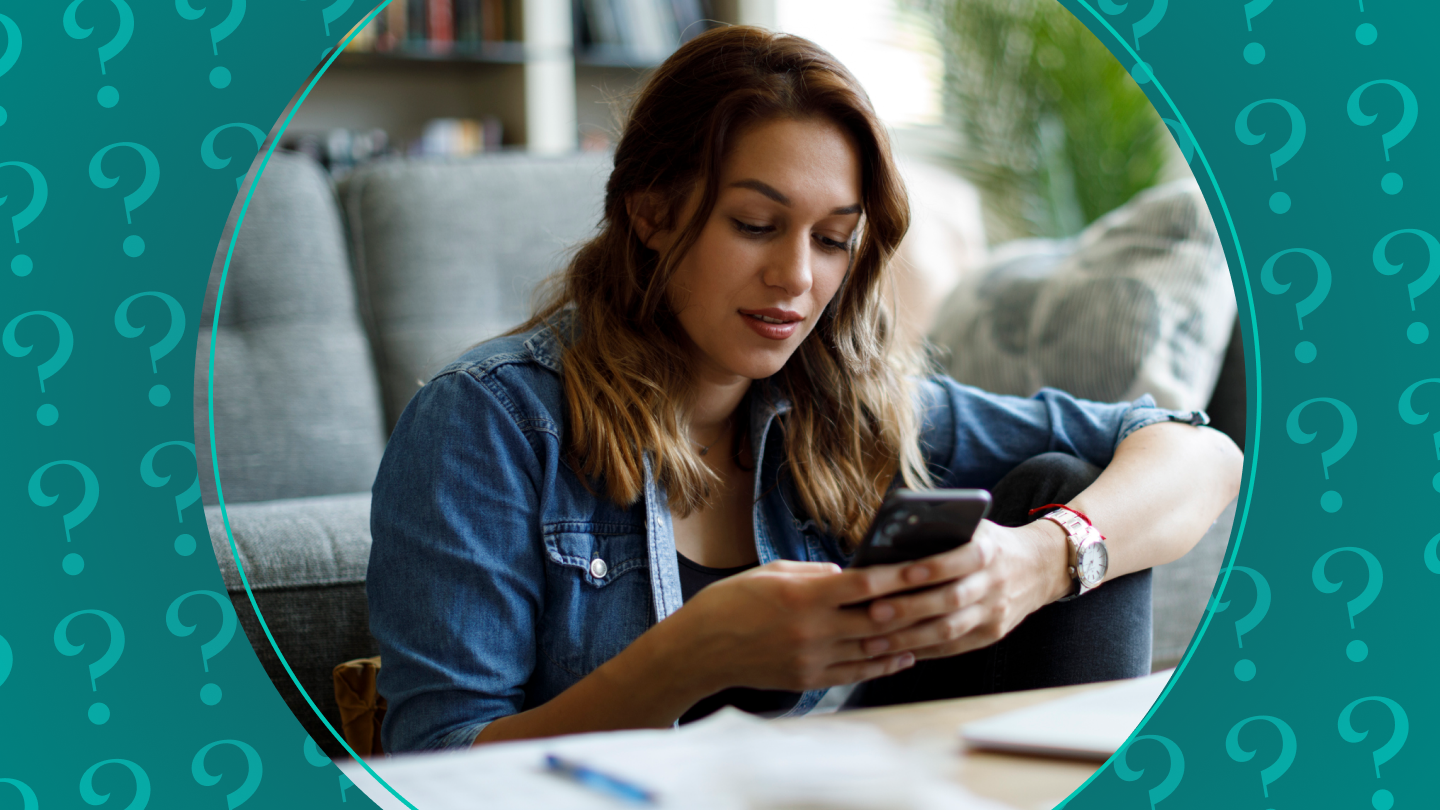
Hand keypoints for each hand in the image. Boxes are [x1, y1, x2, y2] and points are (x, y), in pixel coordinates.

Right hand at [675, 559, 949, 692]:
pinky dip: (884, 664)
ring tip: (934, 627)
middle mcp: (813, 630)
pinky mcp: (808, 680)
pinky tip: (904, 655)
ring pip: (873, 650)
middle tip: (943, 597)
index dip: (898, 576)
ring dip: (907, 639)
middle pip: (877, 620)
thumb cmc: (732, 602)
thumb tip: (850, 575)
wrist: (700, 649)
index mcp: (803, 596)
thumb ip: (815, 574)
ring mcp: (812, 659)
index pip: (863, 585)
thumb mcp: (772, 572)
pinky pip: (856, 673)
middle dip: (913, 608)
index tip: (924, 566)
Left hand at [852, 519, 1071, 660]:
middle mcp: (994, 583)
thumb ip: (941, 531)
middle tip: (872, 612)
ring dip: (909, 638)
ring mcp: (994, 613)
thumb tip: (890, 539)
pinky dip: (921, 650)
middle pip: (951, 600)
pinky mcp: (991, 634)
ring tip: (872, 640)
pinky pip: (953, 647)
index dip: (933, 567)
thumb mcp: (974, 527)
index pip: (961, 560)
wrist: (1038, 567)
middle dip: (909, 608)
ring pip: (950, 630)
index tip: (900, 573)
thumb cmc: (987, 542)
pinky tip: (893, 652)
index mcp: (989, 551)